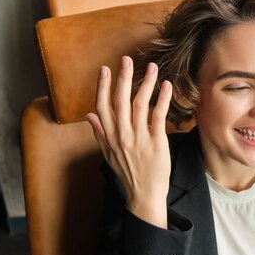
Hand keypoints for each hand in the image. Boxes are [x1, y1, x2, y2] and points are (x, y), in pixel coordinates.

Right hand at [86, 56, 171, 228]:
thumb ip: (99, 133)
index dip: (103, 87)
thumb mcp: (108, 155)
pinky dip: (162, 99)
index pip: (102, 106)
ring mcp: (139, 138)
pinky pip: (158, 116)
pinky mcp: (156, 142)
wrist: (144, 195)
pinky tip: (166, 86)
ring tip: (152, 67)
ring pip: (140, 104)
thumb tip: (88, 116)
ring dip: (146, 83)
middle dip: (123, 78)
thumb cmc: (128, 173)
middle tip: (126, 59)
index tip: (105, 69)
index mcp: (110, 137)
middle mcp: (122, 135)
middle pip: (120, 101)